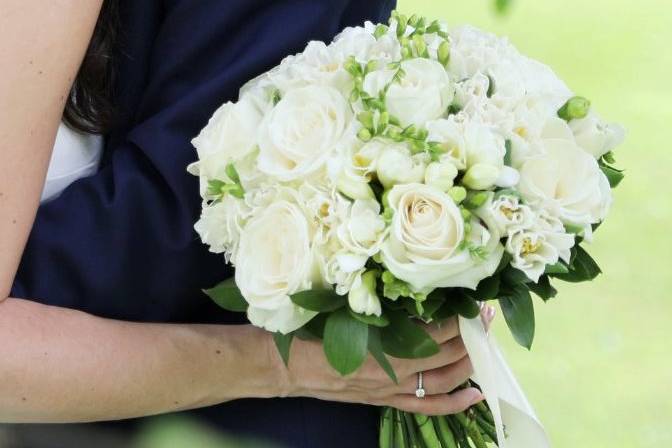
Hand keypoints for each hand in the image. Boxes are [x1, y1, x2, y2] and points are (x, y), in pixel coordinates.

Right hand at [275, 307, 495, 415]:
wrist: (287, 366)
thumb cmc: (310, 333)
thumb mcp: (344, 310)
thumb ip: (379, 305)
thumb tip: (413, 289)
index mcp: (383, 349)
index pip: (435, 335)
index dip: (459, 320)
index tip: (473, 302)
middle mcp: (393, 374)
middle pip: (446, 358)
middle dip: (471, 337)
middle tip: (484, 316)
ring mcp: (391, 391)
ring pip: (443, 382)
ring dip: (469, 364)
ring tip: (483, 344)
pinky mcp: (385, 401)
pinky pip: (427, 407)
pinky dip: (455, 403)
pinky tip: (475, 394)